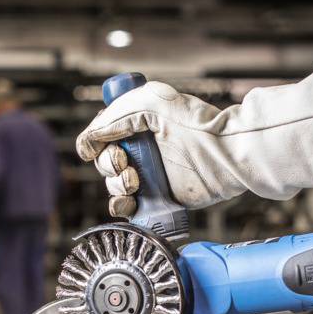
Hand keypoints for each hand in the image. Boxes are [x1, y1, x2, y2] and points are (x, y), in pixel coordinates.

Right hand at [74, 65, 312, 218]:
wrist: (225, 152)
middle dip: (108, 165)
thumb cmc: (193, 123)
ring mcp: (150, 176)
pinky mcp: (159, 200)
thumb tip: (87, 142)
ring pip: (113, 186)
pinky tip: (129, 201)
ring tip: (135, 182)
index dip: (96, 144)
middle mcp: (141, 151)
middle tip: (126, 164)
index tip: (103, 147)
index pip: (101, 138)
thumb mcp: (149, 104)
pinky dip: (121, 208)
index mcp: (136, 126)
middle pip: (103, 163)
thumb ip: (112, 118)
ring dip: (116, 185)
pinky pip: (128, 209)